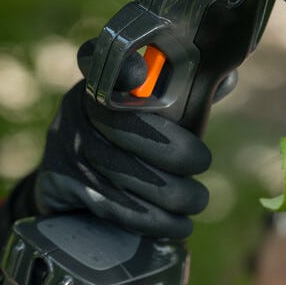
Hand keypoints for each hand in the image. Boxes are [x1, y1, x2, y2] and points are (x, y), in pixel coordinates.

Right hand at [0, 37, 212, 281]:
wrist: (65, 186)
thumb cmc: (123, 143)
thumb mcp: (146, 114)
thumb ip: (182, 96)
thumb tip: (226, 80)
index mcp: (101, 81)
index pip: (100, 59)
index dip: (122, 65)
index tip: (142, 69)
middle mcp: (78, 107)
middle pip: (124, 124)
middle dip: (173, 151)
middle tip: (202, 164)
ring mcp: (64, 145)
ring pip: (120, 171)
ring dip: (169, 194)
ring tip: (196, 201)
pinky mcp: (59, 183)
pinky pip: (109, 204)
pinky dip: (149, 220)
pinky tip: (176, 226)